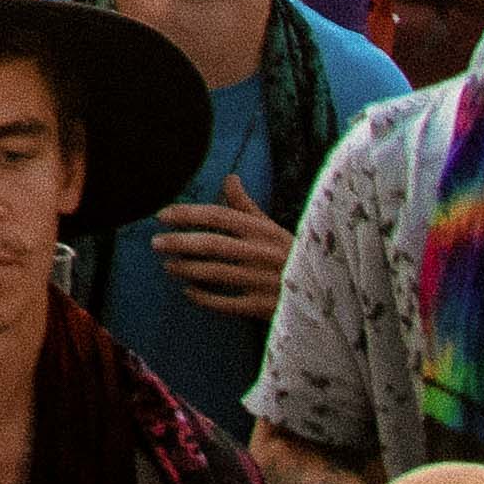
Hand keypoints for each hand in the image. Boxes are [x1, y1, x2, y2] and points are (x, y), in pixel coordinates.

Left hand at [149, 176, 288, 316]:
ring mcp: (262, 281)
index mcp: (262, 231)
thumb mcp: (274, 229)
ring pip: (216, 273)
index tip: (161, 215)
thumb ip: (247, 207)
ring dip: (187, 269)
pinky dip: (204, 298)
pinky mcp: (264, 307)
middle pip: (212, 244)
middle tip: (155, 243)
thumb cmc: (293, 257)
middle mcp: (261, 253)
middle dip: (179, 243)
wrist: (328, 296)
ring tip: (169, 267)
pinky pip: (226, 303)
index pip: (218, 216)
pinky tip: (189, 293)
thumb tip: (229, 177)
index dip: (187, 214)